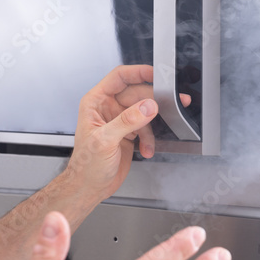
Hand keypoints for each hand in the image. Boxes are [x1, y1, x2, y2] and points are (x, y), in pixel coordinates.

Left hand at [67, 65, 189, 199]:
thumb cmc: (86, 165)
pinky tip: (146, 149)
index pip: (119, 77)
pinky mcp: (128, 133)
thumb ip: (127, 121)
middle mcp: (107, 108)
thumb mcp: (105, 140)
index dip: (138, 72)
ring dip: (152, 125)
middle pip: (137, 94)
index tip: (156, 74)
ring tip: (152, 139)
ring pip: (144, 111)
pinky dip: (149, 139)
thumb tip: (147, 106)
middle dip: (154, 100)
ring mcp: (119, 120)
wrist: (89, 187)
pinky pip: (146, 128)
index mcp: (96, 102)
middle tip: (173, 102)